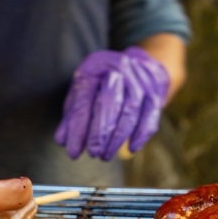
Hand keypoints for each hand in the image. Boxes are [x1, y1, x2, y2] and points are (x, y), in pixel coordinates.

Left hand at [54, 47, 170, 160]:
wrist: (138, 63)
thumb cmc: (102, 83)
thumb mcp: (83, 91)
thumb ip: (72, 115)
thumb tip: (61, 141)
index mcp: (94, 68)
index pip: (84, 102)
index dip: (77, 130)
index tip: (73, 152)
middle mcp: (118, 68)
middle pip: (110, 103)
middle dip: (100, 133)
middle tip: (93, 153)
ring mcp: (140, 79)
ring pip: (131, 111)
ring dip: (118, 138)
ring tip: (105, 155)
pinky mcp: (156, 90)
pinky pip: (150, 115)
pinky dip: (140, 134)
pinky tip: (130, 148)